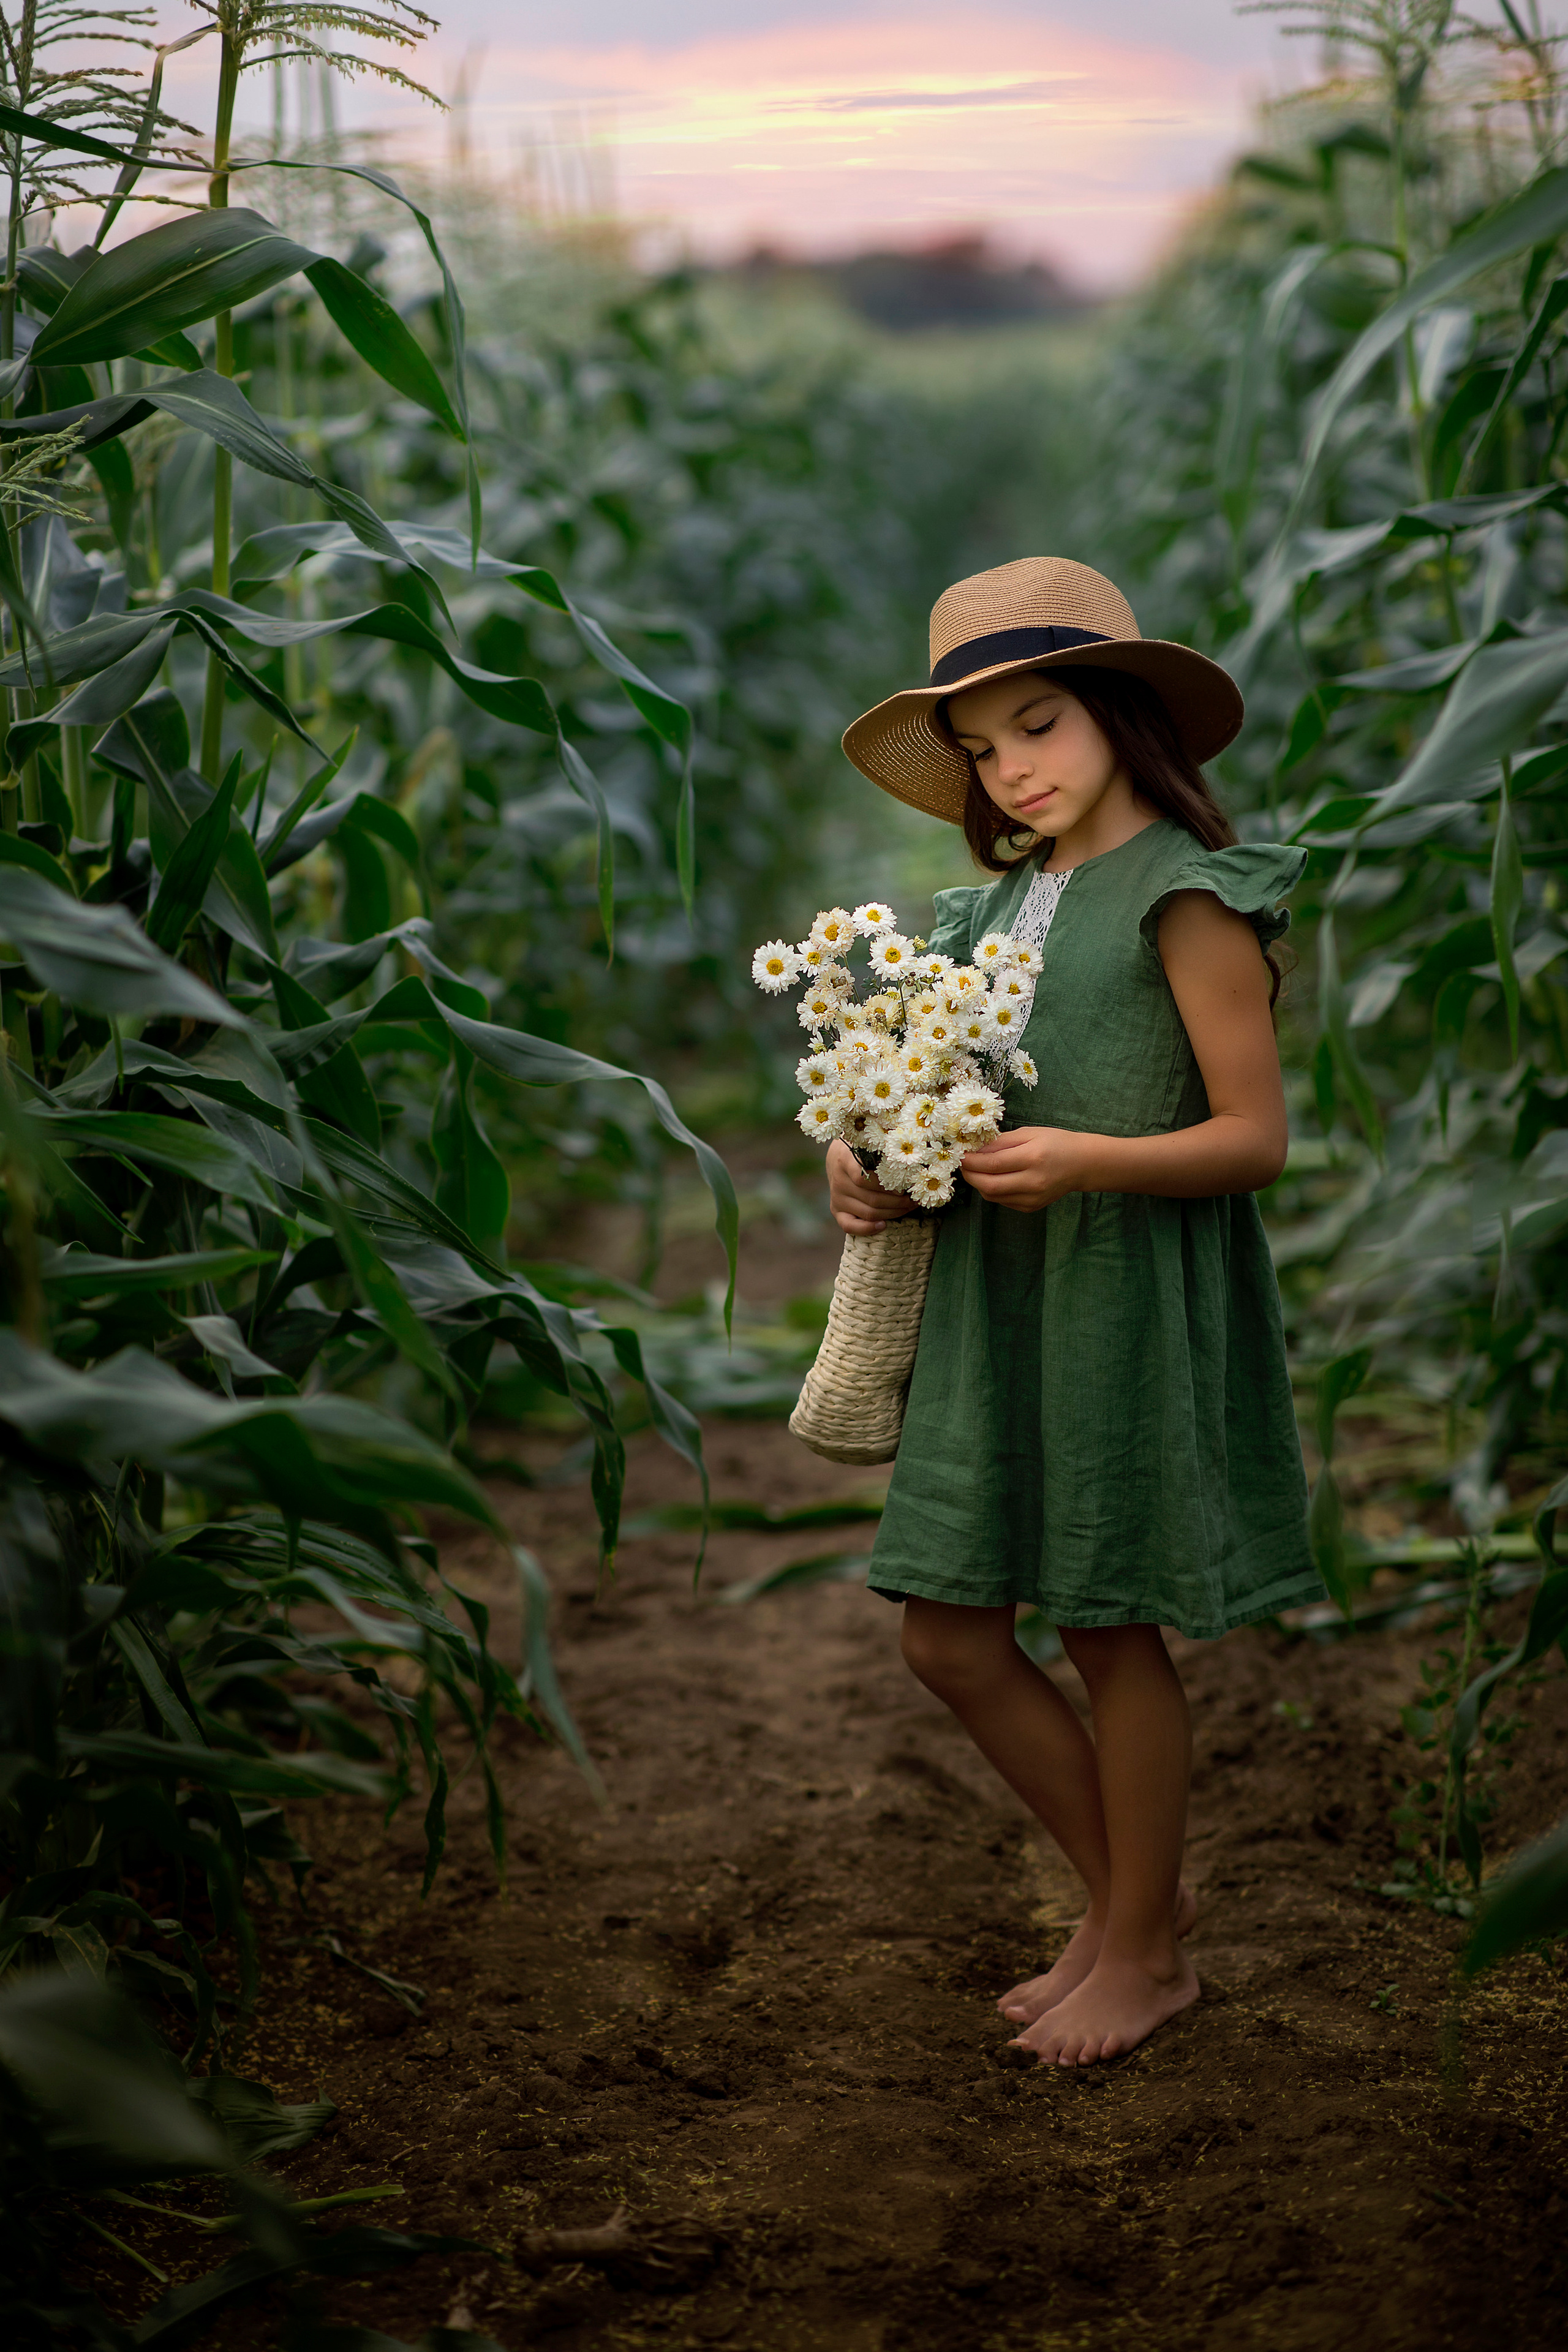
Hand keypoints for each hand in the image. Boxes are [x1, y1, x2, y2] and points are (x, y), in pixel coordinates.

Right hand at [826, 1138, 915, 1234]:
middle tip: (914, 1200)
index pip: (864, 1179)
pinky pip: (850, 1226)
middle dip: (898, 1202)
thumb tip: (911, 1165)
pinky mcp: (836, 1210)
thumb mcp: (869, 1145)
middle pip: (872, 1199)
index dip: (887, 1186)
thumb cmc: (861, 1150)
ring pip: (868, 1213)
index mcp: (844, 1161)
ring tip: (908, 1208)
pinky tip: (883, 1225)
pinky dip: (867, 1229)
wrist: (838, 1157)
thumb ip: (883, 1152)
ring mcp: (836, 1198)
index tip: (905, 1186)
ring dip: (892, 1213)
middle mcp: (838, 1181)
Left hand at [959, 1126, 1089, 1212]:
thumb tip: (975, 1149)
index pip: (992, 1164)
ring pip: (993, 1196)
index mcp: (1033, 1158)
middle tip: (964, 1164)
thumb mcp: (1029, 1133)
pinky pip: (1002, 1201)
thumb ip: (1001, 1142)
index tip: (960, 1155)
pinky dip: (992, 1190)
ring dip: (979, 1184)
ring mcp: (1032, 1198)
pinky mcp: (1031, 1207)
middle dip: (970, 1175)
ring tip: (976, 1170)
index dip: (971, 1161)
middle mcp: (1032, 1182)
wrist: (1082, 1164)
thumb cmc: (1056, 1143)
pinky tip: (993, 1178)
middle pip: (989, 1185)